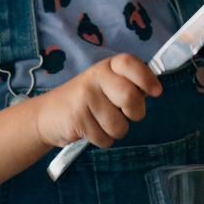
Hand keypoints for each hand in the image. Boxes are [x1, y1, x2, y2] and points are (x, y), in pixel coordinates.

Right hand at [34, 54, 161, 148]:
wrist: (47, 116)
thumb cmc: (86, 101)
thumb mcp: (105, 86)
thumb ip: (127, 86)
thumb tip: (151, 91)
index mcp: (106, 67)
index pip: (129, 62)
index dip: (146, 77)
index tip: (156, 92)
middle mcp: (95, 78)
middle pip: (130, 97)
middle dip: (136, 113)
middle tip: (128, 115)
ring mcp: (84, 97)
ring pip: (119, 125)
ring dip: (116, 131)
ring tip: (102, 123)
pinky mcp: (77, 119)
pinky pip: (105, 139)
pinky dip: (102, 140)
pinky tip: (90, 130)